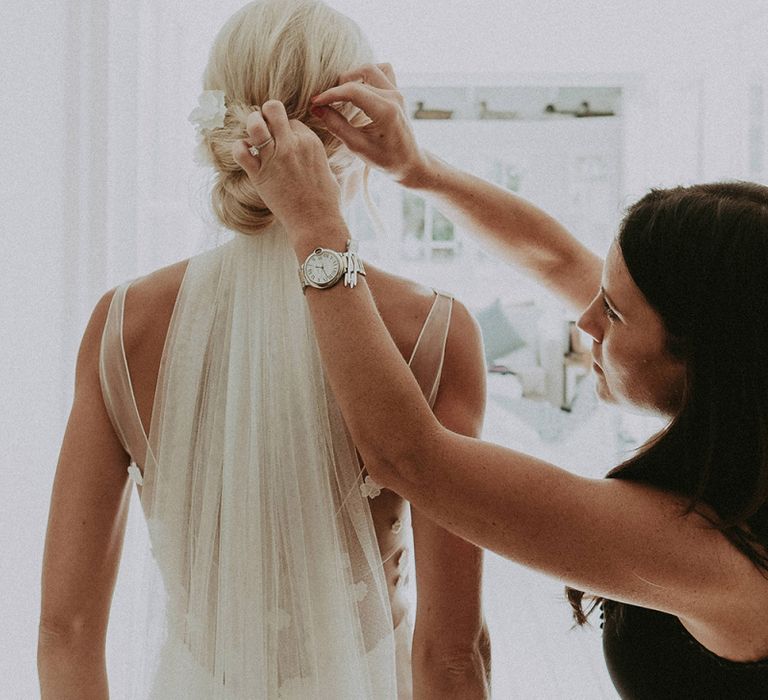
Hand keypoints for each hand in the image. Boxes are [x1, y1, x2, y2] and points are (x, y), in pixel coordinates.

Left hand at [231, 100, 345, 237]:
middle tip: (265, 129)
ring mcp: (275, 158)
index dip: (285, 129)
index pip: (291, 120)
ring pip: (254, 124)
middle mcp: (292, 144)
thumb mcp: (326, 168)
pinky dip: (239, 148)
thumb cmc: (325, 200)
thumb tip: (306, 150)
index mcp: (310, 141)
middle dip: (266, 115)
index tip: (284, 142)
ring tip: (252, 137)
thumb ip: (313, 154)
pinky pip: (240, 151)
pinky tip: (245, 154)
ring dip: (250, 125)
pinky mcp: (260, 174)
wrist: (316, 222)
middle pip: (272, 109)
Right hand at [310, 63, 428, 186]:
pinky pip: (382, 71)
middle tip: (326, 103)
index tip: (315, 102)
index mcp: (386, 111)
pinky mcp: (397, 91)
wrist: (409, 161)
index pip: (352, 91)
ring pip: (370, 69)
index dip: (330, 94)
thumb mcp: (357, 146)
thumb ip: (336, 126)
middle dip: (338, 88)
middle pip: (359, 77)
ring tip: (342, 94)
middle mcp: (393, 96)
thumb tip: (316, 109)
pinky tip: (358, 89)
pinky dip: (367, 75)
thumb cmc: (385, 159)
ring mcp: (397, 91)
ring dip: (352, 76)